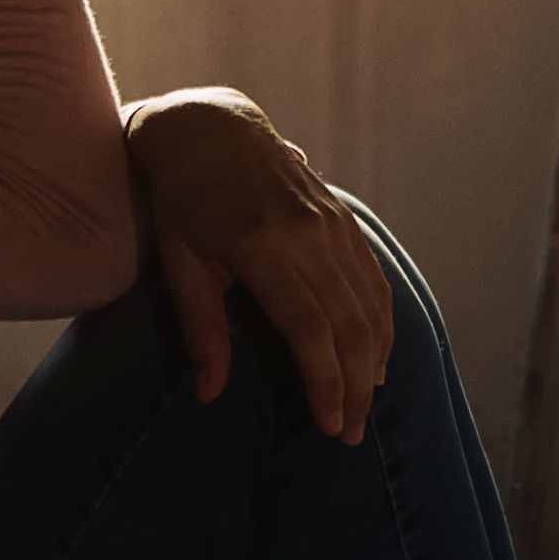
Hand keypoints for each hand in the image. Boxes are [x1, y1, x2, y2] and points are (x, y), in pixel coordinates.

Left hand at [124, 90, 393, 443]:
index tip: (329, 425)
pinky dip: (379, 322)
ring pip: (369, 304)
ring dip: (372, 360)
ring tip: (364, 406)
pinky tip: (374, 357)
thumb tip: (209, 393)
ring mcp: (331, 224)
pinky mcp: (341, 218)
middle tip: (348, 434)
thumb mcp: (179, 262)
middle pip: (349, 324)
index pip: (310, 329)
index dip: (326, 382)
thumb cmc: (182, 198)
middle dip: (354, 386)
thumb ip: (200, 327)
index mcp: (263, 247)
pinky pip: (372, 279)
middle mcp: (308, 235)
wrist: (210, 125)